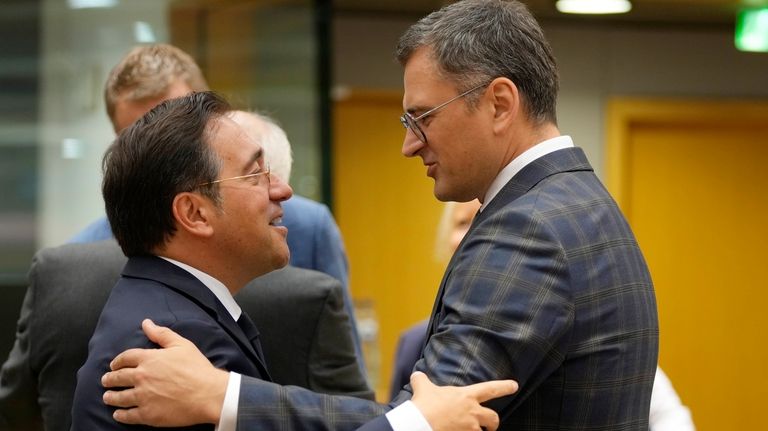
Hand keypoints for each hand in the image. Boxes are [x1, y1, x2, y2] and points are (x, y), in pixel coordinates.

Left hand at [101, 319, 228, 425]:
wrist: (208, 394)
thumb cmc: (197, 368)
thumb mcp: (182, 345)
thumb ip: (162, 334)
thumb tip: (146, 323)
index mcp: (149, 359)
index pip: (125, 358)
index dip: (117, 361)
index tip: (114, 365)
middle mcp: (142, 377)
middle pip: (118, 377)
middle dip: (110, 378)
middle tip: (106, 380)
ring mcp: (143, 397)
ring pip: (119, 397)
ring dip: (111, 397)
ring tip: (108, 397)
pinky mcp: (148, 414)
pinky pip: (128, 415)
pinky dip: (121, 415)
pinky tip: (118, 414)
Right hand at [410, 371, 517, 430]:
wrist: (420, 424)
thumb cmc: (424, 405)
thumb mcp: (423, 388)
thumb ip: (422, 380)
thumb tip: (416, 374)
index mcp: (466, 396)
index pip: (491, 389)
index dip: (504, 387)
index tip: (514, 386)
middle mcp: (473, 412)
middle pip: (493, 418)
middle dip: (493, 423)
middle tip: (490, 425)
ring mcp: (470, 428)